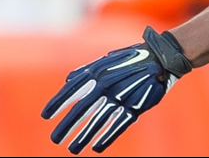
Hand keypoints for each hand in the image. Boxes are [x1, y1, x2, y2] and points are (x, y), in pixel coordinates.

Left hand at [42, 27, 191, 153]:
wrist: (162, 59)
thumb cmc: (132, 59)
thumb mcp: (108, 60)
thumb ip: (87, 70)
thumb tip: (68, 80)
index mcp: (98, 72)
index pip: (72, 90)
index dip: (57, 104)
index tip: (45, 116)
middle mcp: (107, 85)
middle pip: (82, 110)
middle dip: (67, 126)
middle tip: (55, 139)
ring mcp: (122, 96)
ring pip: (98, 121)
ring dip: (83, 136)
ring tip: (72, 149)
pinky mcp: (136, 107)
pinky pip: (118, 125)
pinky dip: (107, 137)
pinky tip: (96, 148)